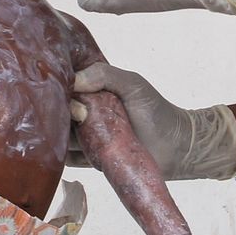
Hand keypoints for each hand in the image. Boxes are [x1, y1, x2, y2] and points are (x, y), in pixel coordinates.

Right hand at [70, 62, 235, 179]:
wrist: (176, 147)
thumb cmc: (156, 111)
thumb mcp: (133, 84)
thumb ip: (104, 75)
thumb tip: (73, 81)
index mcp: (93, 91)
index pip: (65, 86)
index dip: (61, 87)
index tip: (66, 90)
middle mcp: (86, 112)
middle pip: (59, 111)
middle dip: (61, 112)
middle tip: (81, 114)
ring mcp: (88, 136)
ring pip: (62, 134)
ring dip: (61, 134)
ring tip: (78, 131)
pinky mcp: (91, 159)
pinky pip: (68, 158)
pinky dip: (63, 156)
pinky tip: (67, 151)